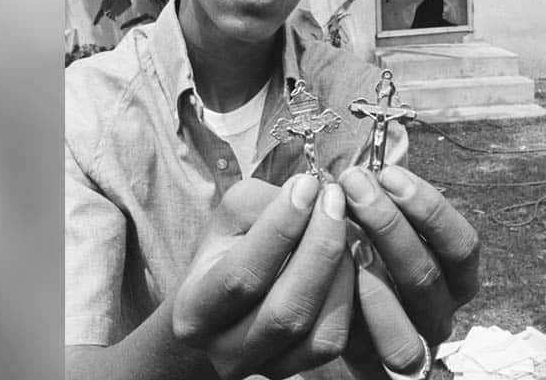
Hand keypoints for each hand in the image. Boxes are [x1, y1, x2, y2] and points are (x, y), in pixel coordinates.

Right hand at [171, 174, 354, 379]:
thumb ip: (265, 202)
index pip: (242, 274)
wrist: (224, 303)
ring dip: (340, 273)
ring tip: (346, 226)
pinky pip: (334, 340)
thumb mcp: (231, 218)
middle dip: (320, 248)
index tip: (309, 185)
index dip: (281, 228)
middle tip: (337, 200)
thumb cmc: (229, 249)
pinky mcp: (297, 372)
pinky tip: (351, 259)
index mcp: (194, 310)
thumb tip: (314, 192)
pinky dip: (350, 297)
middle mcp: (225, 351)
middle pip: (285, 311)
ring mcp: (264, 369)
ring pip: (316, 332)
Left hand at [338, 165, 480, 369]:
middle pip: (426, 276)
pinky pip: (370, 351)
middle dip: (386, 226)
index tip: (389, 174)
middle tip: (352, 190)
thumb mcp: (379, 216)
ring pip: (404, 317)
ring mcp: (410, 341)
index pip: (461, 246)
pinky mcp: (376, 364)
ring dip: (367, 276)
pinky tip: (330, 282)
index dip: (428, 208)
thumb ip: (382, 198)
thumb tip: (366, 171)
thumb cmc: (360, 241)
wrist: (325, 294)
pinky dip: (351, 319)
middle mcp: (440, 311)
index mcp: (455, 274)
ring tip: (340, 236)